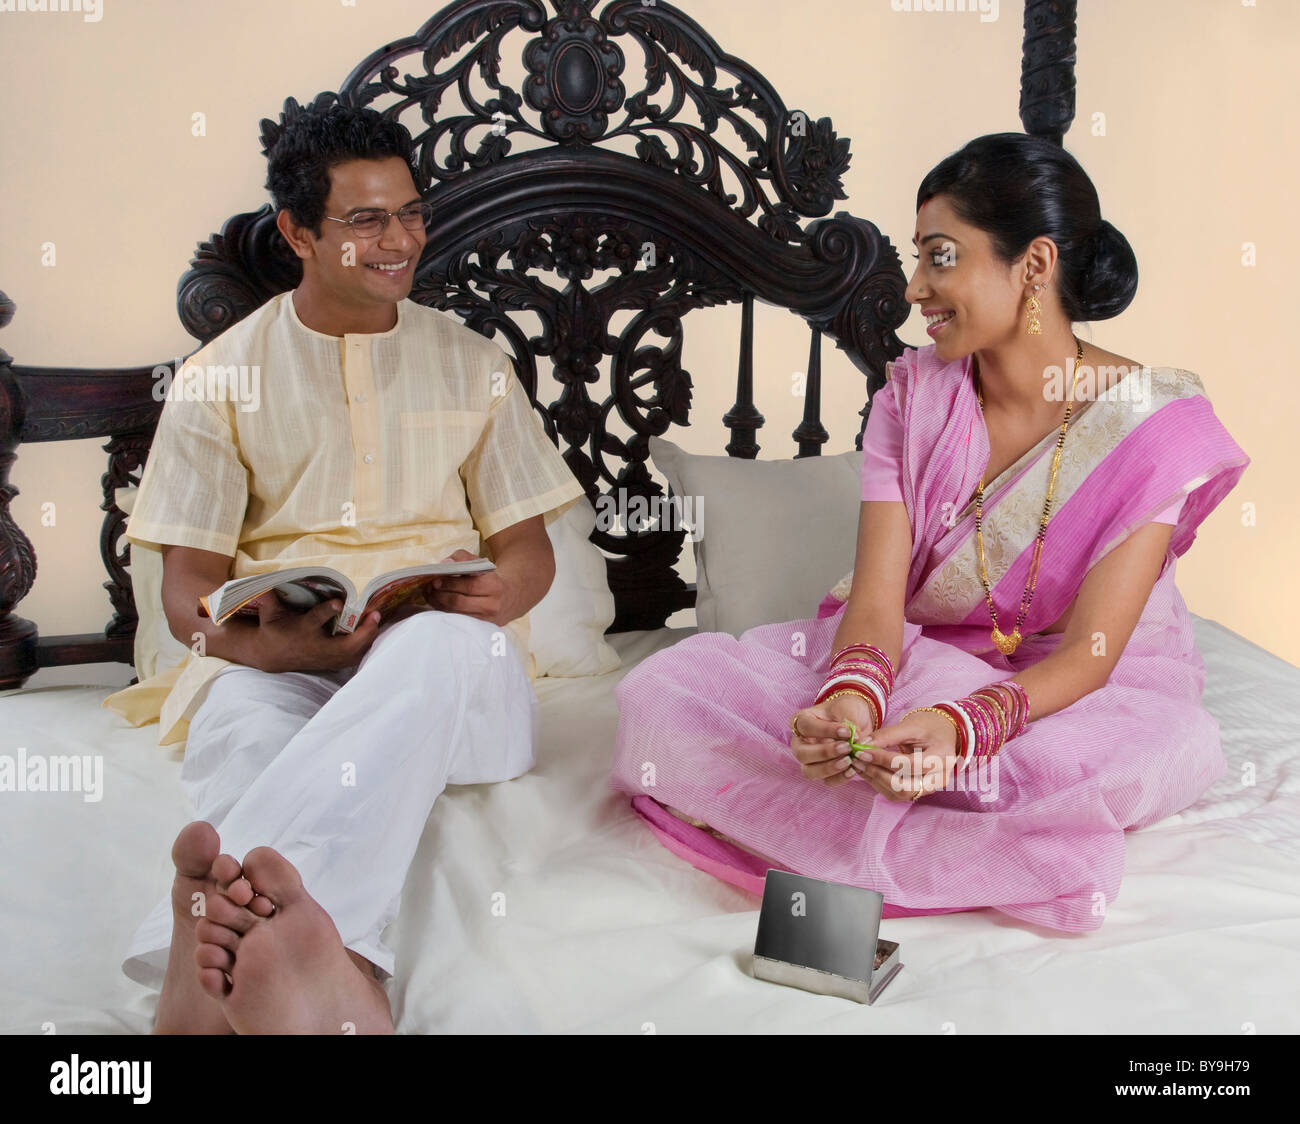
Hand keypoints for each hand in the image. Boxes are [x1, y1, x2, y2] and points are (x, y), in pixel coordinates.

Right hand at [249, 597, 380, 673]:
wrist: (272, 655)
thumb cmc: (274, 629)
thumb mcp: (268, 614)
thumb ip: (269, 600)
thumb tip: (263, 586)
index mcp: (303, 630)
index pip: (316, 620)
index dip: (328, 611)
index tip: (339, 602)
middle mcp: (317, 646)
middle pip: (344, 645)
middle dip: (362, 631)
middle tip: (374, 613)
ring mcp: (326, 657)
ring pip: (353, 653)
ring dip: (368, 638)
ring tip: (377, 620)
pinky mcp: (332, 663)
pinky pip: (354, 657)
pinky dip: (366, 645)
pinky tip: (375, 632)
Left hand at [426, 549, 512, 625]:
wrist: (510, 597)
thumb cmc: (489, 578)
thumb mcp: (480, 563)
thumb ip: (462, 557)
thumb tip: (445, 563)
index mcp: (494, 586)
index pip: (469, 586)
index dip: (449, 583)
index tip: (435, 579)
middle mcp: (492, 605)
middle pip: (460, 602)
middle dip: (440, 595)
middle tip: (429, 588)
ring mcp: (486, 619)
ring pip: (456, 614)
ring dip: (439, 604)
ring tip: (430, 594)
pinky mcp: (480, 627)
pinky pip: (457, 620)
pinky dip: (445, 611)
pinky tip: (438, 603)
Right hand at [788, 693, 877, 787]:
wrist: (857, 718)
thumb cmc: (847, 710)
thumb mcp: (847, 710)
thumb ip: (848, 725)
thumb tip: (855, 742)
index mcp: (802, 721)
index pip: (805, 727)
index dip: (825, 731)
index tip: (847, 731)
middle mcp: (800, 742)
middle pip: (801, 753)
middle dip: (824, 753)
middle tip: (847, 748)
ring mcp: (809, 759)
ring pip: (809, 771)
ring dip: (829, 768)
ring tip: (849, 761)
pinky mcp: (822, 772)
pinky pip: (826, 781)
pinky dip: (839, 778)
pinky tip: (853, 770)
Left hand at [848, 710, 960, 802]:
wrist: (944, 734)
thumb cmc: (930, 727)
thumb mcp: (911, 725)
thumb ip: (888, 735)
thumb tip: (863, 743)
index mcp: (942, 757)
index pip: (910, 765)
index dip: (884, 759)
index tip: (862, 751)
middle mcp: (940, 778)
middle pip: (905, 786)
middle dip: (878, 775)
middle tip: (857, 760)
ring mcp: (931, 788)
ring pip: (900, 794)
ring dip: (876, 781)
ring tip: (859, 765)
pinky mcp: (919, 791)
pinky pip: (897, 794)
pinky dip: (879, 785)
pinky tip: (867, 772)